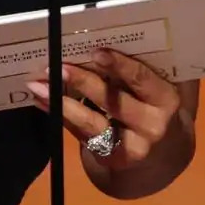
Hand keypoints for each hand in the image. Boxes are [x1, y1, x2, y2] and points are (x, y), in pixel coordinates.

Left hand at [26, 49, 185, 169]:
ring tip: (38, 86)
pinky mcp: (112, 159)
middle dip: (83, 82)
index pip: (142, 79)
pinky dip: (60, 116)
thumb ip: (138, 72)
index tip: (95, 52)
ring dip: (62, 103)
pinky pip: (82, 135)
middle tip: (57, 66)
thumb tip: (94, 45)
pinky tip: (42, 102)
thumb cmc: (155, 107)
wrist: (163, 154)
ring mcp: (132, 146)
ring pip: (93, 123)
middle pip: (113, 101)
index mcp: (166, 99)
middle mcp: (153, 125)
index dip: (119, 65)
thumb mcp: (157, 90)